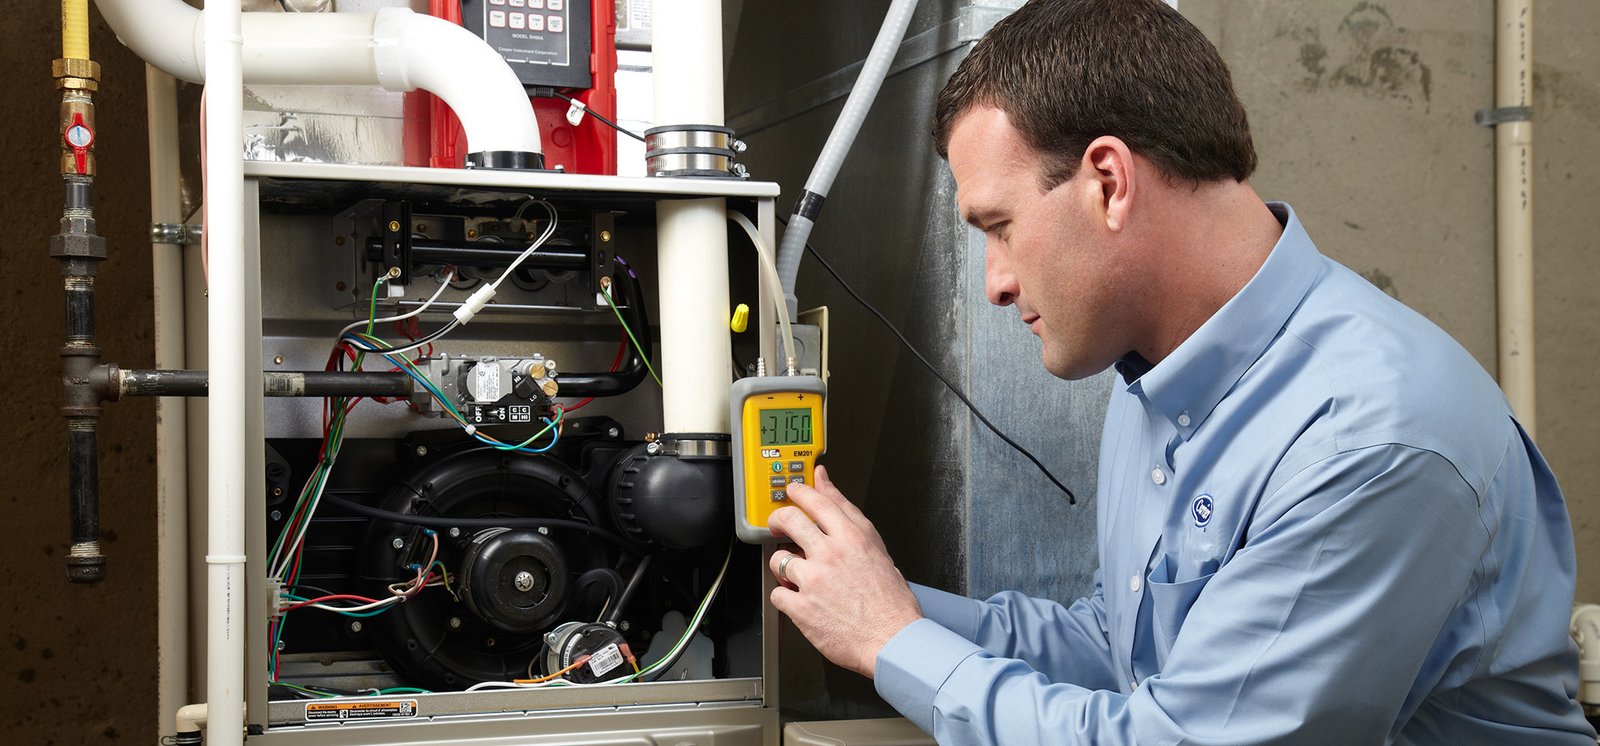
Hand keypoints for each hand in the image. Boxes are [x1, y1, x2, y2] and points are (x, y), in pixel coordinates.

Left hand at [768, 465, 921, 677]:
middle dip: (778, 519)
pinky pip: (777, 594)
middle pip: (789, 520)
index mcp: (853, 538)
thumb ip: (852, 520)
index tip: (795, 489)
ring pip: (778, 559)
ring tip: (796, 576)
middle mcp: (831, 554)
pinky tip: (798, 600)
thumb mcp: (878, 552)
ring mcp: (814, 580)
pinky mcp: (802, 607)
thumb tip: (834, 494)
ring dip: (783, 566)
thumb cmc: (892, 604)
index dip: (801, 491)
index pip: (819, 501)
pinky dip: (785, 598)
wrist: (893, 640)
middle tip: (778, 525)